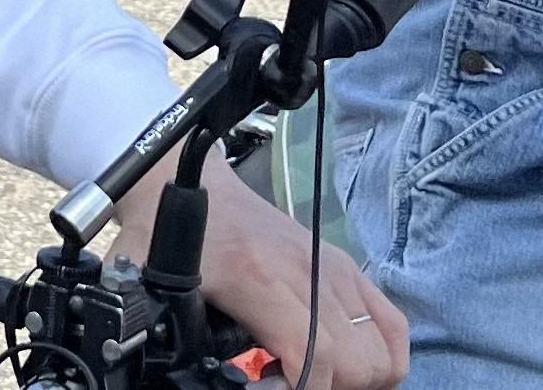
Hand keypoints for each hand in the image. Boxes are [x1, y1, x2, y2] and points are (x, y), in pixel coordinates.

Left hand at [110, 151, 407, 389]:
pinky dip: (380, 356)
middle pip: (358, 362)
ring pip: (384, 349)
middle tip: (289, 386)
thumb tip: (162, 366)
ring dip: (357, 378)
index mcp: (262, 280)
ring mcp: (334, 267)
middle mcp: (309, 271)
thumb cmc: (164, 230)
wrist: (186, 173)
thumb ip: (155, 330)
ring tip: (316, 380)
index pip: (316, 356)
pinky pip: (391, 323)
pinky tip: (342, 365)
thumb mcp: (151, 285)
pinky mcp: (344, 266)